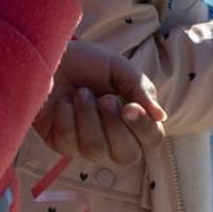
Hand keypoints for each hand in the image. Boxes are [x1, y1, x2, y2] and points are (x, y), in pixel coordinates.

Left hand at [33, 41, 166, 165]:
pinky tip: (63, 103)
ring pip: (95, 150)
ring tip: (81, 93)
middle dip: (114, 126)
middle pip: (126, 155)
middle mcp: (113, 141)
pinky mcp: (62, 145)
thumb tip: (160, 115)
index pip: (152, 139)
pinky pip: (68, 142)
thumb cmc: (88, 64)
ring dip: (88, 117)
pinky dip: (66, 117)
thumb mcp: (119, 68)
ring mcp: (86, 146)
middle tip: (104, 98)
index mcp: (134, 121)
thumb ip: (141, 88)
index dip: (143, 128)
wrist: (52, 56)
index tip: (129, 106)